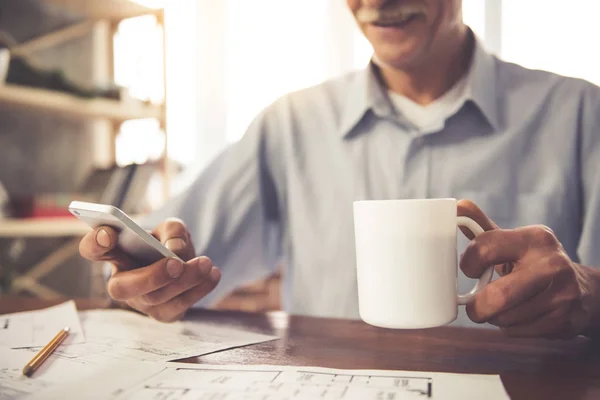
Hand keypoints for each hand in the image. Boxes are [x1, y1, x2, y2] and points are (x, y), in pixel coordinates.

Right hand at [79, 218, 220, 321]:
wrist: (183, 263)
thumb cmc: (168, 243)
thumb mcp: (171, 228)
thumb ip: (172, 230)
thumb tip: (175, 249)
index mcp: (116, 256)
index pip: (93, 250)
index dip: (95, 243)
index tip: (109, 233)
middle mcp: (123, 283)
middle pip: (123, 288)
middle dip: (151, 276)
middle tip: (175, 264)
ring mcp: (142, 302)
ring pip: (157, 299)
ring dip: (184, 281)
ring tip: (205, 263)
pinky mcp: (164, 314)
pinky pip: (179, 307)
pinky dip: (199, 290)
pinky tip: (213, 274)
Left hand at [458, 200, 599, 338]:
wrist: (580, 289)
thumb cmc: (532, 262)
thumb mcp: (511, 241)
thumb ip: (481, 225)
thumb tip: (456, 205)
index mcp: (534, 238)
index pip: (485, 247)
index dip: (468, 263)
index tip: (470, 270)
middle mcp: (551, 264)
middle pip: (497, 296)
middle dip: (477, 306)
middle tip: (475, 304)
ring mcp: (562, 295)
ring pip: (505, 318)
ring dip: (493, 318)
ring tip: (500, 307)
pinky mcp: (564, 320)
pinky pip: (518, 332)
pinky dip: (509, 328)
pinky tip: (518, 316)